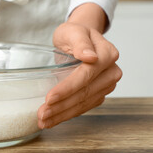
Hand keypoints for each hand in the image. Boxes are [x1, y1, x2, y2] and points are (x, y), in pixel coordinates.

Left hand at [37, 3, 121, 128]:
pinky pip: (82, 107)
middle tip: (42, 114)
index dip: (66, 89)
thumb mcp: (73, 31)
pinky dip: (66, 115)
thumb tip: (90, 57)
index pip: (85, 76)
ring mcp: (105, 85)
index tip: (49, 98)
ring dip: (62, 115)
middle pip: (84, 94)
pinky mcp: (98, 94)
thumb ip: (80, 42)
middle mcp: (110, 73)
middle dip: (61, 106)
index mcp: (107, 55)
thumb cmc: (74, 33)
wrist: (79, 38)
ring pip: (82, 104)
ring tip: (43, 121)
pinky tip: (52, 120)